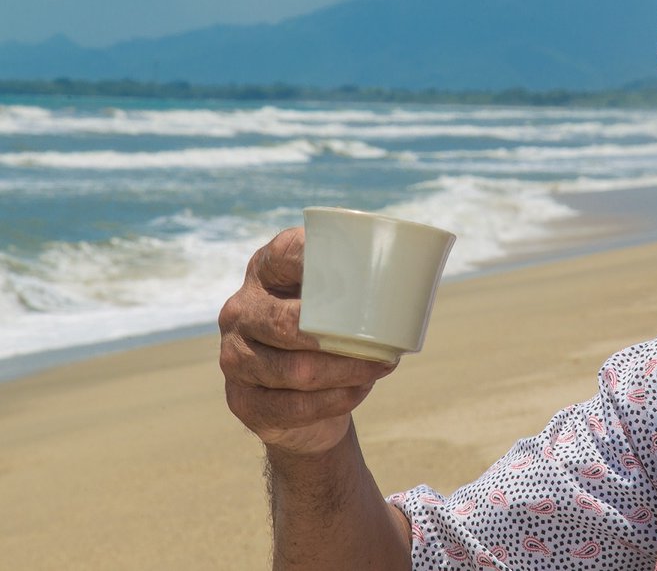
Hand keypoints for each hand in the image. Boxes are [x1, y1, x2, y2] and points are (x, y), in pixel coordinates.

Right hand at [219, 227, 396, 455]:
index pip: (285, 254)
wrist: (296, 392)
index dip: (314, 256)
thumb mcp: (335, 296)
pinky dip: (336, 400)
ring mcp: (234, 357)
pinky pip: (295, 406)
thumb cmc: (327, 328)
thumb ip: (359, 277)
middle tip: (385, 348)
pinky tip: (358, 391)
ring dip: (347, 373)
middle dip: (339, 339)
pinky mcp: (242, 400)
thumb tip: (420, 273)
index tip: (359, 266)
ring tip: (381, 369)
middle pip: (286, 323)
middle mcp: (241, 310)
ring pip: (296, 371)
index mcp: (265, 270)